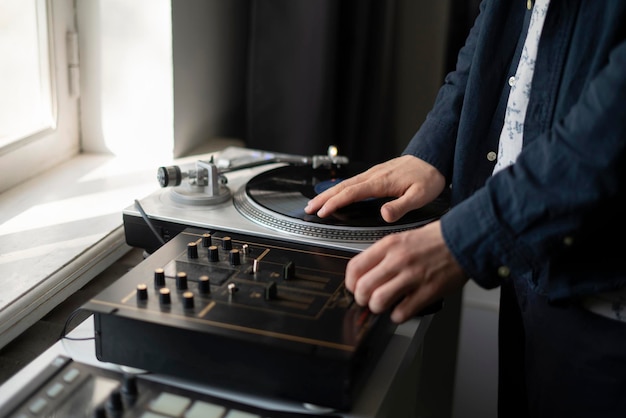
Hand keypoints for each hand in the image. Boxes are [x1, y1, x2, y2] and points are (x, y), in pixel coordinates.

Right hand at [304, 155, 445, 222]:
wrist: (434, 158)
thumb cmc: (428, 178)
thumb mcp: (420, 196)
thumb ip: (401, 206)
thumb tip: (384, 215)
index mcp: (381, 182)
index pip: (352, 193)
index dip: (335, 203)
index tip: (322, 212)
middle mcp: (374, 176)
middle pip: (342, 187)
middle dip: (324, 198)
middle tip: (309, 208)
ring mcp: (373, 174)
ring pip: (346, 184)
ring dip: (328, 194)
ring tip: (315, 204)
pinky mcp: (376, 174)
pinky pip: (352, 182)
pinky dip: (339, 189)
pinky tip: (335, 194)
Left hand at [345, 220, 466, 322]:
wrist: (463, 240)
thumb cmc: (434, 241)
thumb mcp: (402, 238)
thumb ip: (383, 255)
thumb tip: (365, 274)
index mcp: (389, 245)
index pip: (355, 267)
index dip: (350, 283)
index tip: (355, 287)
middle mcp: (398, 260)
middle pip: (363, 288)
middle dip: (362, 299)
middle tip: (368, 300)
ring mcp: (412, 276)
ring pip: (378, 301)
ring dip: (378, 308)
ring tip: (384, 305)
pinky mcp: (427, 291)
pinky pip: (401, 312)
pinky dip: (398, 315)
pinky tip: (402, 309)